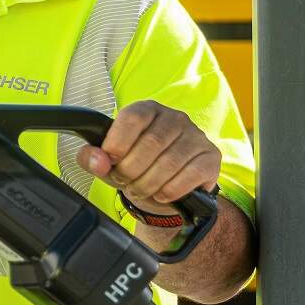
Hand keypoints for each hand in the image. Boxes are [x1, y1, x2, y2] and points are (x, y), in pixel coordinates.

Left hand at [76, 101, 220, 213]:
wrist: (165, 189)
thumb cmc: (136, 168)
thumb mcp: (109, 163)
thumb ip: (93, 158)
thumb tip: (95, 159)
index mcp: (147, 110)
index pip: (132, 117)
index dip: (117, 142)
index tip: (110, 161)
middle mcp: (175, 118)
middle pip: (151, 143)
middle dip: (131, 170)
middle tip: (124, 181)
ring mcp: (196, 136)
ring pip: (170, 162)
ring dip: (149, 183)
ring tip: (140, 189)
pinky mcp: (211, 157)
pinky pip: (191, 174)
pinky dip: (171, 190)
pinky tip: (162, 194)